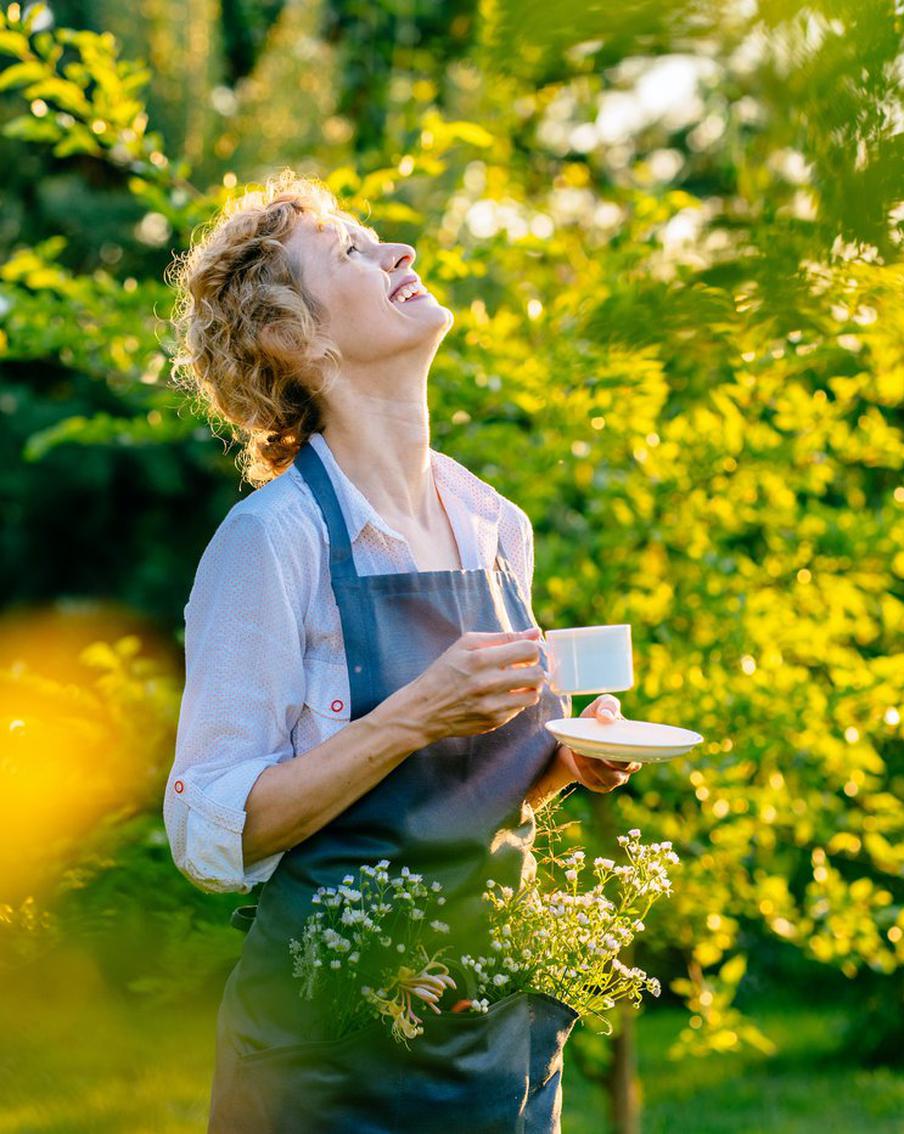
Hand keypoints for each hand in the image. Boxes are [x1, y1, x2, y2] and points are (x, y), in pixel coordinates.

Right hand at [399, 628, 546, 745]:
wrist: (424, 710)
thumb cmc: (444, 671)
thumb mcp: (465, 645)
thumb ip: (502, 637)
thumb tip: (535, 633)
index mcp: (480, 659)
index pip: (528, 650)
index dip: (533, 649)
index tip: (526, 652)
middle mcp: (488, 684)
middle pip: (537, 674)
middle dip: (535, 668)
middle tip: (525, 667)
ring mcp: (492, 705)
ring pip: (534, 695)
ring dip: (530, 687)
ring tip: (517, 682)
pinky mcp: (494, 721)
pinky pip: (520, 709)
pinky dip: (516, 701)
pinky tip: (502, 696)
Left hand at [554, 693, 641, 792]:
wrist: (572, 739)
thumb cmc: (593, 721)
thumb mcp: (599, 707)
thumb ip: (607, 705)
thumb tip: (607, 717)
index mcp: (636, 745)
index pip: (642, 750)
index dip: (633, 746)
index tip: (618, 738)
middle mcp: (630, 764)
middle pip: (627, 766)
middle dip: (612, 756)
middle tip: (595, 744)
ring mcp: (615, 777)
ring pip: (610, 777)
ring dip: (596, 764)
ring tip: (582, 750)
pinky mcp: (599, 785)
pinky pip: (594, 781)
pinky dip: (585, 769)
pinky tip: (578, 756)